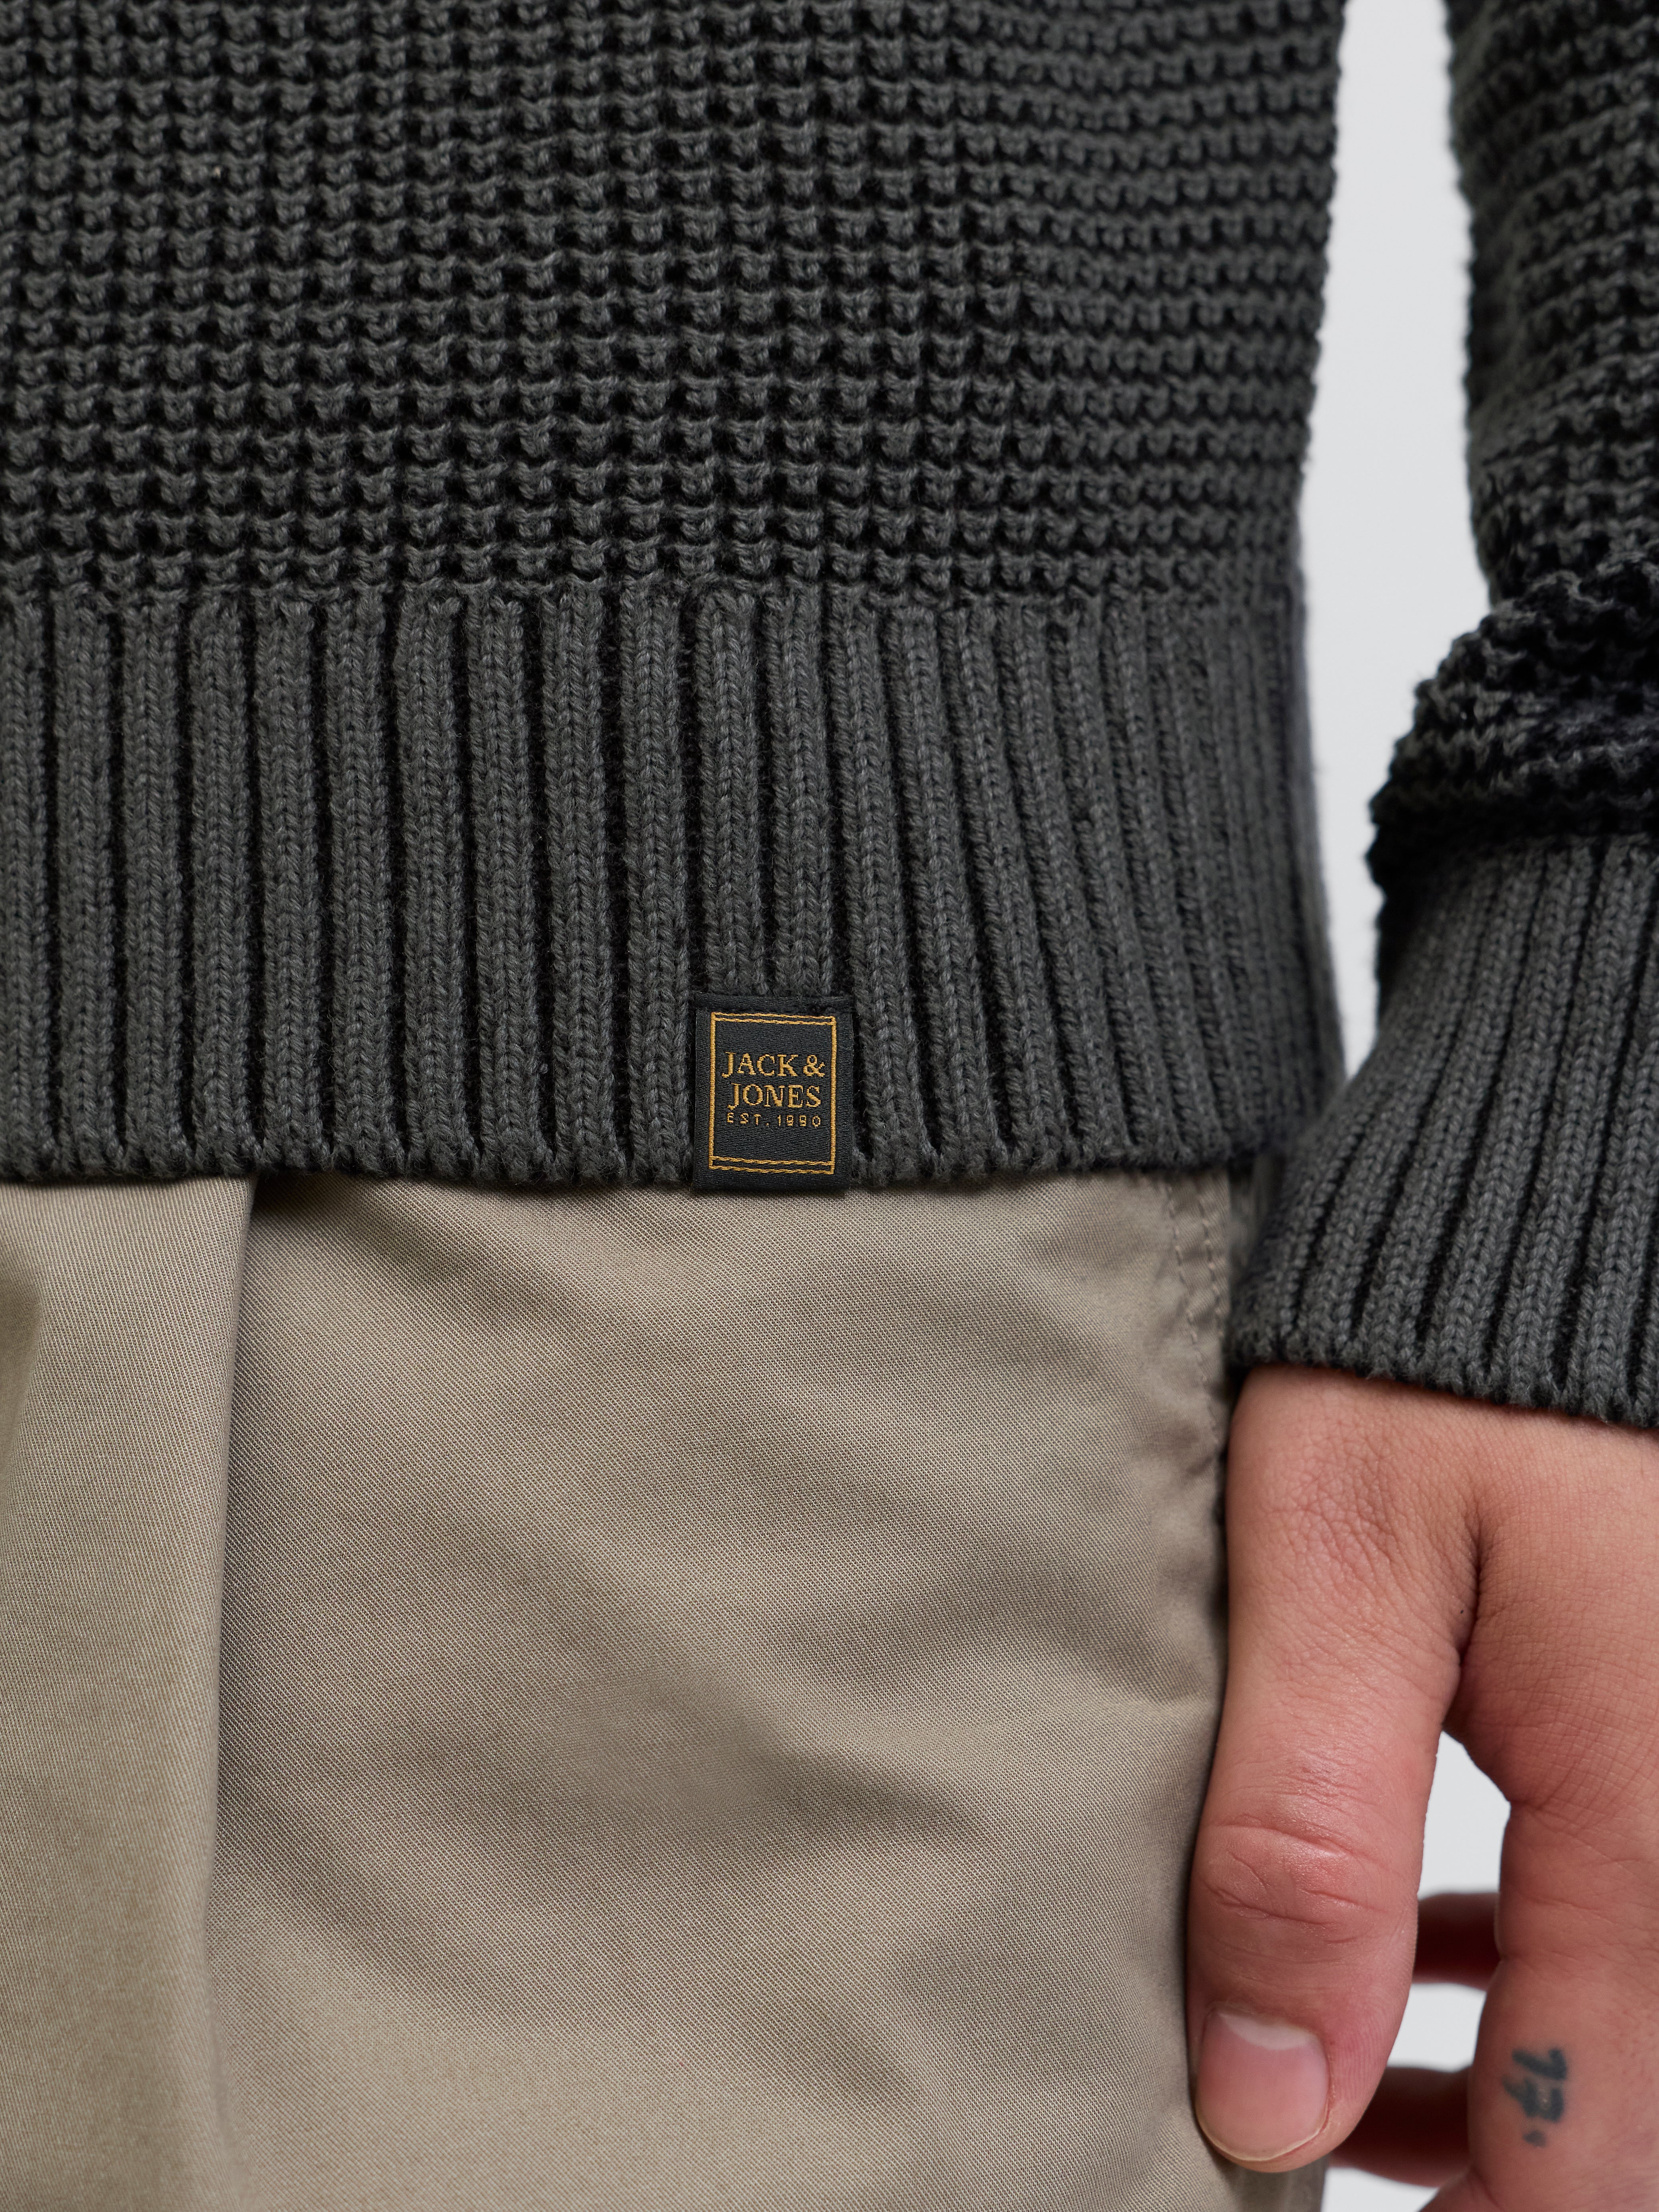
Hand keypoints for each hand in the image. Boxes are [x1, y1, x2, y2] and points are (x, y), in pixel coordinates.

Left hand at [1185, 1365, 1658, 2206]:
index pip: (1586, 2160)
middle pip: (1622, 2120)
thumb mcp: (1341, 1568)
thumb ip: (1307, 1836)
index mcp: (1650, 1823)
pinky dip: (1523, 1972)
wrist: (1565, 1218)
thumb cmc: (1440, 1366)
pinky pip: (1630, 1917)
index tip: (1283, 2192)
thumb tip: (1268, 2092)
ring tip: (1322, 2071)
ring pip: (1632, 2034)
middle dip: (1474, 2163)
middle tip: (1291, 2126)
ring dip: (1489, 2083)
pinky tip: (1413, 1951)